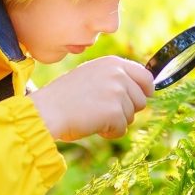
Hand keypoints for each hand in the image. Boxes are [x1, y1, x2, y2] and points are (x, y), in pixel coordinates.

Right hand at [27, 56, 153, 140]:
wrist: (48, 110)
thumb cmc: (64, 96)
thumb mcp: (90, 75)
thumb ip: (114, 78)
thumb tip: (143, 92)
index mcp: (112, 62)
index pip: (145, 76)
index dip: (146, 89)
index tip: (145, 96)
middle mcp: (118, 74)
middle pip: (141, 100)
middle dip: (126, 110)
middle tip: (102, 110)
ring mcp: (117, 92)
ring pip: (131, 116)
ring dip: (115, 122)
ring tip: (93, 116)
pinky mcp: (115, 111)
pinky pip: (122, 129)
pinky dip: (109, 132)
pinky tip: (92, 125)